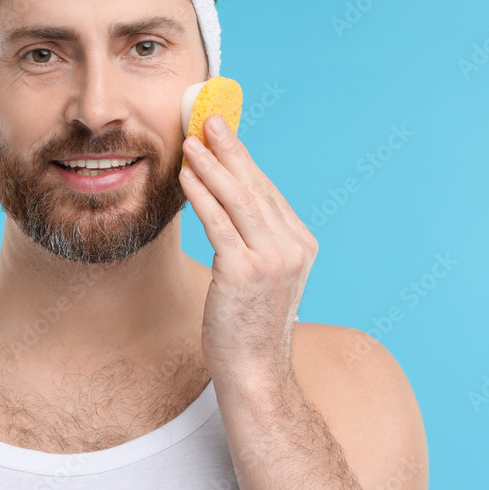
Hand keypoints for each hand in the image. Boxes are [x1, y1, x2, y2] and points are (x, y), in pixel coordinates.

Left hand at [179, 114, 317, 384]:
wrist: (253, 368)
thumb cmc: (248, 321)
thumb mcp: (262, 274)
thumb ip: (255, 238)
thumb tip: (227, 199)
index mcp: (301, 243)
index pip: (268, 192)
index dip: (243, 160)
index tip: (224, 135)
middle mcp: (293, 247)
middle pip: (255, 187)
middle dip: (229, 150)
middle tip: (208, 121)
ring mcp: (272, 259)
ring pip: (238, 199)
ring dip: (211, 165)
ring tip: (190, 141)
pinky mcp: (244, 271)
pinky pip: (218, 222)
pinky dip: (201, 194)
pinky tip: (186, 175)